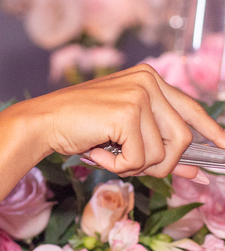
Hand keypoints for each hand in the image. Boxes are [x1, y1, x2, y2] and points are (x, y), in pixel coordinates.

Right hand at [19, 63, 224, 179]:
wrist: (42, 121)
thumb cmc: (79, 125)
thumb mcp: (125, 133)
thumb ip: (161, 146)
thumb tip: (197, 172)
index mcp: (148, 78)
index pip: (191, 108)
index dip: (212, 131)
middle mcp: (148, 81)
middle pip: (183, 138)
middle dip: (161, 162)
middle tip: (130, 163)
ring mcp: (139, 94)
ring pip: (163, 152)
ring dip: (137, 165)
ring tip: (109, 153)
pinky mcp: (127, 112)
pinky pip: (141, 158)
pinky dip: (119, 165)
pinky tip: (98, 150)